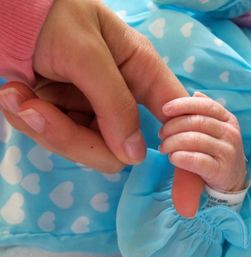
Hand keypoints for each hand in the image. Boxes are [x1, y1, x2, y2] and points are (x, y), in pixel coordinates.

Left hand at [0, 0, 188, 171]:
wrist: (13, 14)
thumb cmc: (55, 16)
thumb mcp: (87, 53)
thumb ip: (114, 103)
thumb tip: (134, 155)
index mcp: (141, 74)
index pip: (175, 117)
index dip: (183, 152)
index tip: (186, 198)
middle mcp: (122, 97)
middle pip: (119, 148)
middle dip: (76, 137)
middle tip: (35, 107)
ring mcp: (95, 111)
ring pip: (86, 149)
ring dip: (44, 126)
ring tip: (17, 94)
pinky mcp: (70, 117)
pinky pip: (57, 140)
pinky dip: (30, 121)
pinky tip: (15, 93)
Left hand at [159, 92, 246, 192]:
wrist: (234, 180)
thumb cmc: (218, 151)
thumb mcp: (217, 129)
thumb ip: (206, 112)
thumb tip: (194, 93)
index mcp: (228, 119)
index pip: (205, 105)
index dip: (183, 105)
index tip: (164, 109)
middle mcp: (230, 133)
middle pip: (196, 122)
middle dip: (173, 126)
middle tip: (161, 134)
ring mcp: (227, 152)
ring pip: (194, 140)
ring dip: (172, 143)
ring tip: (164, 148)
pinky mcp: (221, 170)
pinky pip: (196, 160)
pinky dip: (180, 157)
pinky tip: (173, 158)